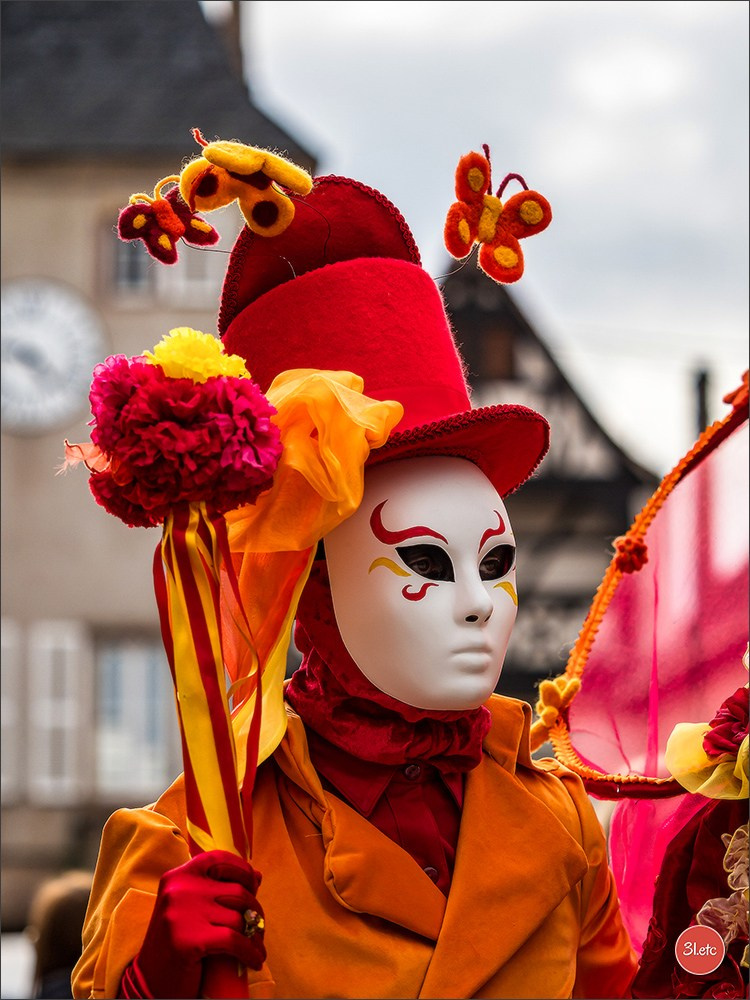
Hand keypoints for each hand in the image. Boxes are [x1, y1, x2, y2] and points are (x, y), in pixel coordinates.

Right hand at [119, 850, 265, 998]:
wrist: (149, 981)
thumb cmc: (176, 942)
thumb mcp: (192, 909)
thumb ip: (219, 890)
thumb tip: (258, 876)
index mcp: (177, 877)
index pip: (219, 859)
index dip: (243, 870)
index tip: (253, 885)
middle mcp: (178, 890)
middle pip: (237, 891)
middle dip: (254, 910)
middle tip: (257, 926)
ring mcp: (182, 914)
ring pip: (238, 917)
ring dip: (254, 934)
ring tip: (256, 945)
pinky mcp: (188, 940)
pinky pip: (234, 940)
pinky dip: (250, 952)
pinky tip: (255, 960)